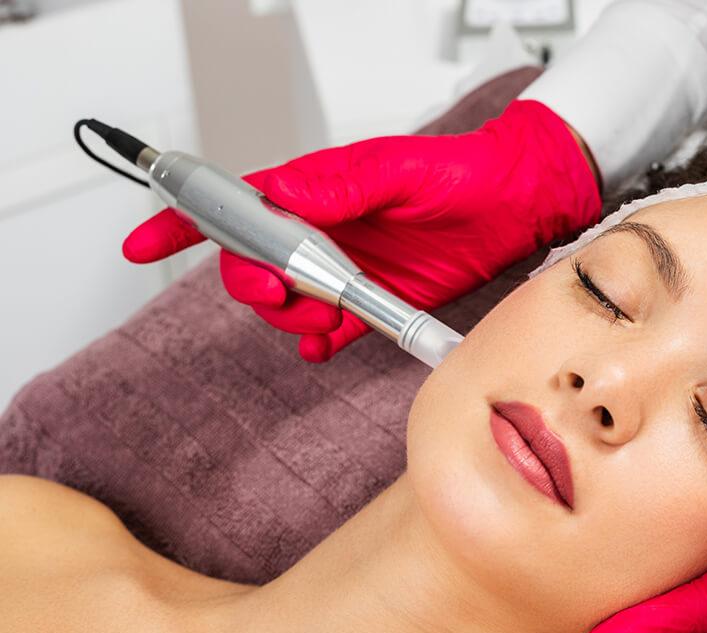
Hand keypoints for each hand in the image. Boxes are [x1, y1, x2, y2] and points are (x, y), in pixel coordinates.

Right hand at [122, 100, 600, 361]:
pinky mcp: (376, 300)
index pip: (237, 205)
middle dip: (254, 286)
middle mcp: (325, 231)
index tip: (144, 244)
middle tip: (285, 294)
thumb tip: (281, 197)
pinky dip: (319, 342)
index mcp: (318, 192)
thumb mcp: (399, 170)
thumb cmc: (463, 174)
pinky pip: (329, 329)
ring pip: (288, 304)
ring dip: (292, 319)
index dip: (183, 224)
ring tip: (325, 317)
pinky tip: (328, 343)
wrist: (517, 207)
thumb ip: (339, 186)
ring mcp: (347, 269)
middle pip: (253, 265)